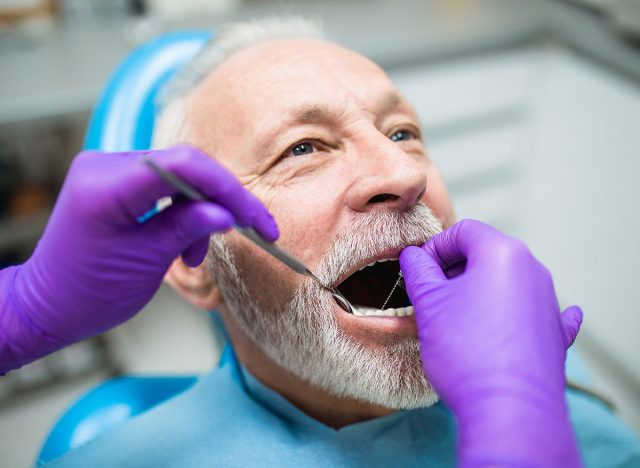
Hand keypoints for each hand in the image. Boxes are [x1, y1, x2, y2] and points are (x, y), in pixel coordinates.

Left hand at [1, 145, 277, 371]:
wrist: (49, 305)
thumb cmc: (88, 292)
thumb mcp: (147, 263)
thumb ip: (187, 229)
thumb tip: (226, 213)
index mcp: (106, 186)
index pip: (185, 166)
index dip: (228, 190)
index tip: (256, 220)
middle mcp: (105, 166)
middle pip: (186, 166)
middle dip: (222, 200)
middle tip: (252, 229)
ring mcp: (109, 171)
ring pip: (179, 177)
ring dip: (201, 212)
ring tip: (196, 256)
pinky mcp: (115, 182)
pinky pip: (164, 186)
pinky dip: (183, 212)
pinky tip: (185, 245)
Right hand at [400, 219, 582, 466]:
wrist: (508, 409)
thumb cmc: (467, 352)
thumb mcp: (428, 304)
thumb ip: (418, 270)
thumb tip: (413, 256)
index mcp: (502, 254)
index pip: (463, 231)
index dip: (435, 246)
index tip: (420, 270)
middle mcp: (532, 270)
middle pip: (486, 253)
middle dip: (454, 269)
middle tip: (431, 293)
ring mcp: (548, 302)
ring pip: (506, 280)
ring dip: (478, 290)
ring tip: (454, 317)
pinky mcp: (554, 332)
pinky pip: (535, 310)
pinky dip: (517, 309)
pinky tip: (512, 319)